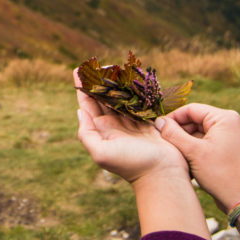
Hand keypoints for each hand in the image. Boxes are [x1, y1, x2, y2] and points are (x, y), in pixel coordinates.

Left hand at [74, 69, 186, 183]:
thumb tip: (80, 112)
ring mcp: (131, 123)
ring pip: (120, 97)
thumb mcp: (101, 153)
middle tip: (97, 64)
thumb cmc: (131, 165)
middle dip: (99, 82)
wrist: (162, 175)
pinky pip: (138, 102)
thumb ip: (87, 134)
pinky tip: (133, 79)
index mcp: (101, 130)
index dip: (82, 87)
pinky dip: (135, 90)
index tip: (78, 70)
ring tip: (113, 68)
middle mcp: (114, 125)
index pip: (87, 104)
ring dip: (116, 84)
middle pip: (103, 98)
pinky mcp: (147, 122)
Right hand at [156, 103, 239, 212]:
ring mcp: (237, 136)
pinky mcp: (236, 148)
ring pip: (205, 132)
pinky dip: (200, 147)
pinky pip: (213, 141)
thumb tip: (159, 121)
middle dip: (181, 130)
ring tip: (177, 152)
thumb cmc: (220, 175)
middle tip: (166, 142)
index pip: (192, 109)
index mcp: (226, 118)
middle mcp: (234, 123)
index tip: (159, 128)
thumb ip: (173, 134)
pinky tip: (189, 159)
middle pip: (199, 120)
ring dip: (189, 140)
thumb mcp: (192, 152)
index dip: (173, 118)